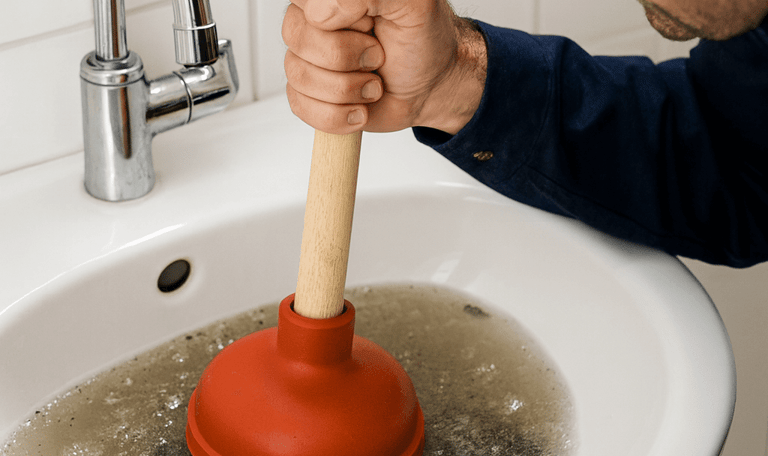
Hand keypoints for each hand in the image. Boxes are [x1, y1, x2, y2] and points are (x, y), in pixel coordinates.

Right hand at [282, 0, 486, 134]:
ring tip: (374, 84)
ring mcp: (306, 60)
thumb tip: (320, 14)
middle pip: (298, 40)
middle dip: (348, 58)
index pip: (304, 1)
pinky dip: (339, 115)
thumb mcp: (412, 3)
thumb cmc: (421, 42)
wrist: (431, 86)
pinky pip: (302, 107)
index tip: (371, 23)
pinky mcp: (308, 95)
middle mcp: (311, 23)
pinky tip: (360, 107)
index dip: (340, 19)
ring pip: (299, 76)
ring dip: (348, 89)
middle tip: (377, 56)